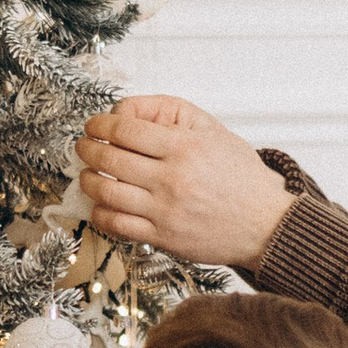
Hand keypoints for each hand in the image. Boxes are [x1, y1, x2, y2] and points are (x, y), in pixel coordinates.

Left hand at [77, 96, 294, 267]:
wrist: (264, 222)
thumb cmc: (239, 176)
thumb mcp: (212, 130)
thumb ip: (171, 113)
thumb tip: (126, 109)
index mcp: (185, 147)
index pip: (125, 129)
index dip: (100, 124)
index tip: (93, 125)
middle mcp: (173, 178)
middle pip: (110, 159)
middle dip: (87, 149)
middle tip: (83, 146)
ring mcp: (165, 210)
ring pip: (107, 193)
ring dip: (88, 181)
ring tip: (88, 174)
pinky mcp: (163, 237)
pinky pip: (117, 225)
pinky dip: (100, 213)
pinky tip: (101, 204)